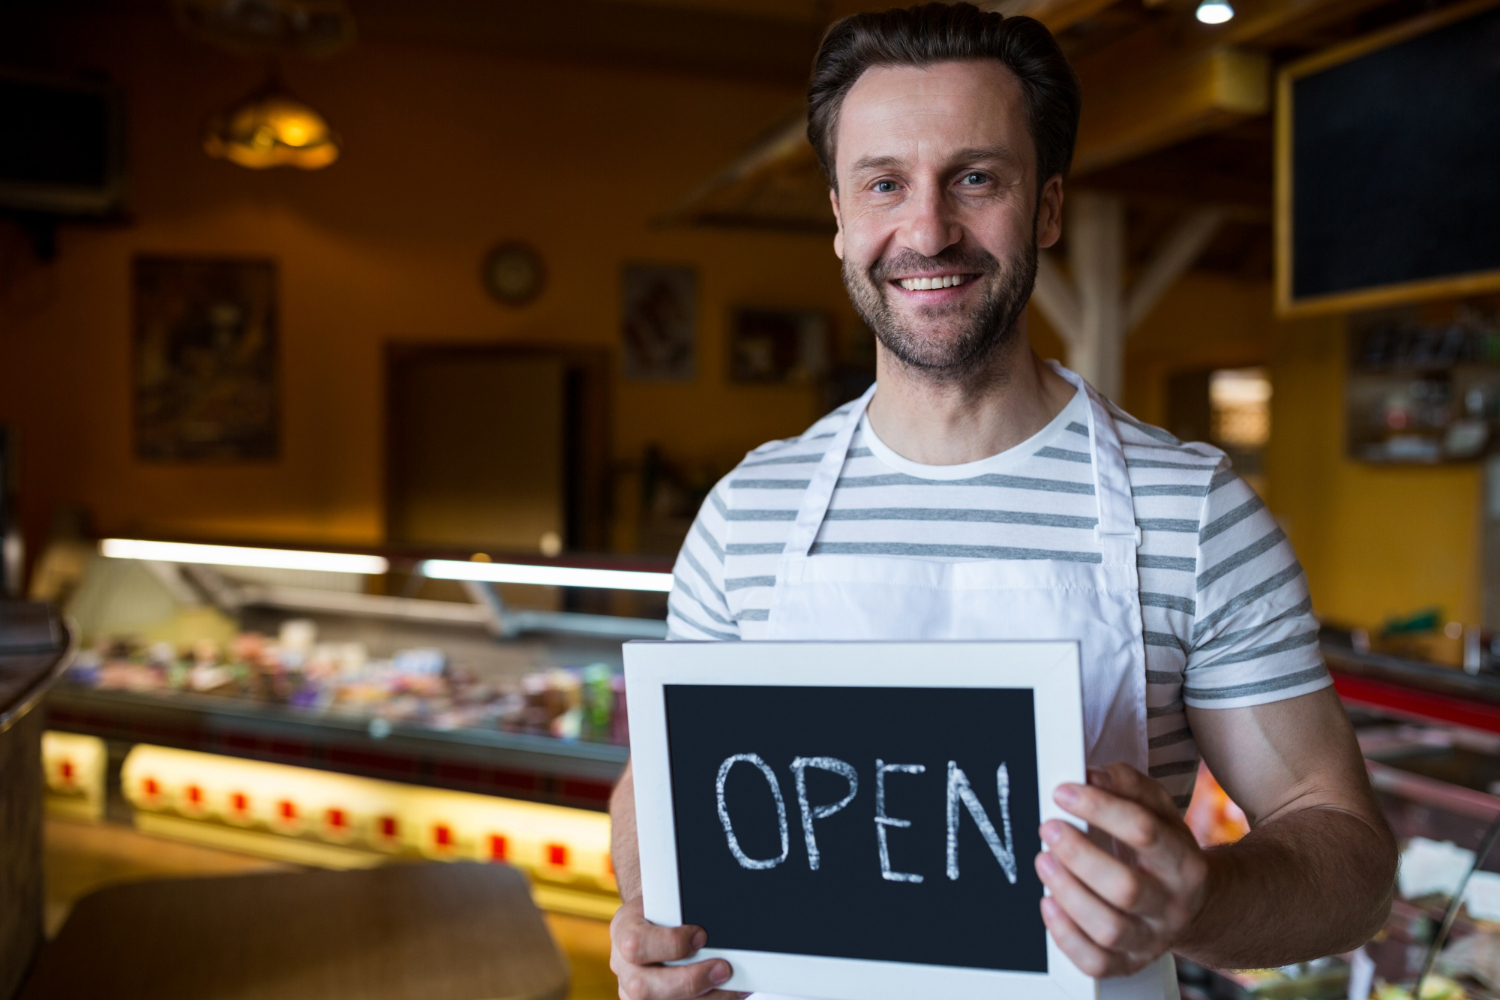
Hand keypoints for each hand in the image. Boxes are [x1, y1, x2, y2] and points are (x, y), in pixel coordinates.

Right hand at [609, 897, 746, 999]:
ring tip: (731, 988)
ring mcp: (631, 992)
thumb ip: (686, 911)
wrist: (655, 919)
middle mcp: (623, 966)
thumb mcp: (670, 899)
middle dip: (689, 981)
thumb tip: (719, 924)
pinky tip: (726, 994)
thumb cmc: (666, 909)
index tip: (702, 935)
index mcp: (624, 930)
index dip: (671, 944)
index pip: (636, 944)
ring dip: (701, 999)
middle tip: (723, 970)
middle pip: (642, 987)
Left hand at [1035, 763, 1209, 977]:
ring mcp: (1151, 939)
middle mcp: (1171, 905)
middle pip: (1126, 887)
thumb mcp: (1161, 812)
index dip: (1100, 808)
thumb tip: (1094, 775)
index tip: (1063, 792)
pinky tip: (1049, 903)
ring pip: (1109, 928)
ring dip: (1068, 893)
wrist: (1196, 906)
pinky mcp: (1129, 963)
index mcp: (1184, 862)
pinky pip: (1096, 962)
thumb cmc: (1167, 851)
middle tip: (1049, 828)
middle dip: (1079, 855)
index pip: (1144, 832)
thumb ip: (1130, 786)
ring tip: (1044, 861)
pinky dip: (1066, 935)